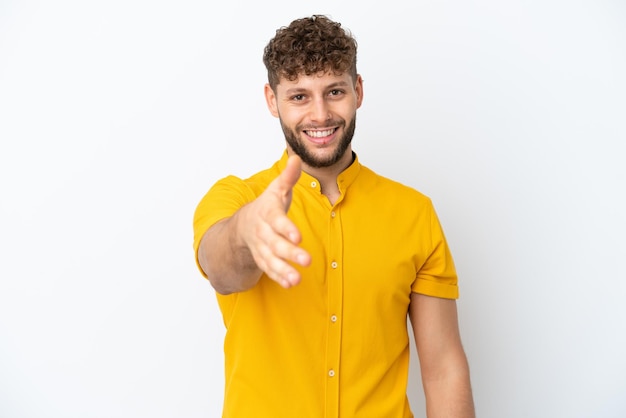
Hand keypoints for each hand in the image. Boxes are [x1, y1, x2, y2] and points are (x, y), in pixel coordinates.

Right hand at [239, 155, 311, 287]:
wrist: (243, 224)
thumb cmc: (266, 206)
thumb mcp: (275, 189)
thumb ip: (288, 177)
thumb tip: (297, 158)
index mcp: (267, 213)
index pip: (276, 220)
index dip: (287, 229)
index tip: (298, 237)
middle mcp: (262, 232)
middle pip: (275, 243)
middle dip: (290, 253)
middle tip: (307, 260)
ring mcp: (261, 247)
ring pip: (270, 260)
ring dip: (283, 270)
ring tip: (297, 279)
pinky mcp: (262, 259)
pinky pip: (268, 269)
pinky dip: (278, 277)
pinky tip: (290, 284)